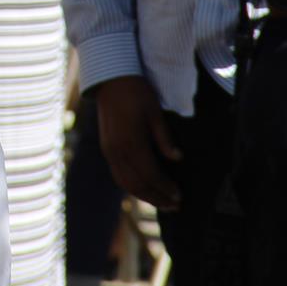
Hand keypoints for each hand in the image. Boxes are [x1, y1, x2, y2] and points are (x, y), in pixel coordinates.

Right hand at [93, 74, 181, 210]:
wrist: (110, 79)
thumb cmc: (136, 92)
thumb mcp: (155, 113)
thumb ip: (165, 139)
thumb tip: (177, 159)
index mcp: (131, 142)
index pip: (151, 175)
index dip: (166, 188)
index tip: (180, 196)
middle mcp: (117, 151)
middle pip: (137, 184)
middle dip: (157, 197)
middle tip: (175, 206)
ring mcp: (109, 151)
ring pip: (126, 183)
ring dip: (144, 195)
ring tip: (162, 202)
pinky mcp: (106, 148)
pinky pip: (118, 175)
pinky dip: (132, 186)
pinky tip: (145, 188)